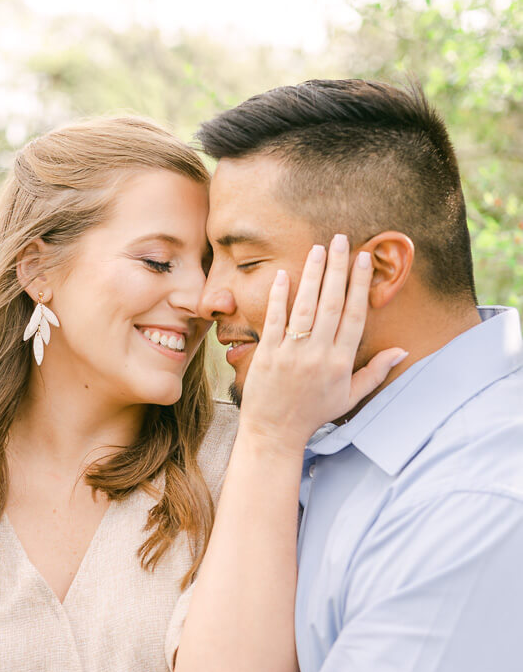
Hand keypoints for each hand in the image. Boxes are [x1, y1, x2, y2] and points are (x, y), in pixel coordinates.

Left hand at [239, 234, 406, 446]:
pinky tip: (284, 275)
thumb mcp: (349, 396)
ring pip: (305, 308)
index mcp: (341, 362)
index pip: (354, 316)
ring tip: (318, 248)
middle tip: (341, 240)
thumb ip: (375, 372)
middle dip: (337, 269)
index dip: (359, 285)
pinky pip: (275, 320)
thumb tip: (403, 351)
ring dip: (312, 275)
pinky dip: (279, 297)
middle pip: (331, 304)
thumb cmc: (314, 413)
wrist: (275, 432)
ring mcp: (292, 353)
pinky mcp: (268, 354)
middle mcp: (319, 355)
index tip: (362, 259)